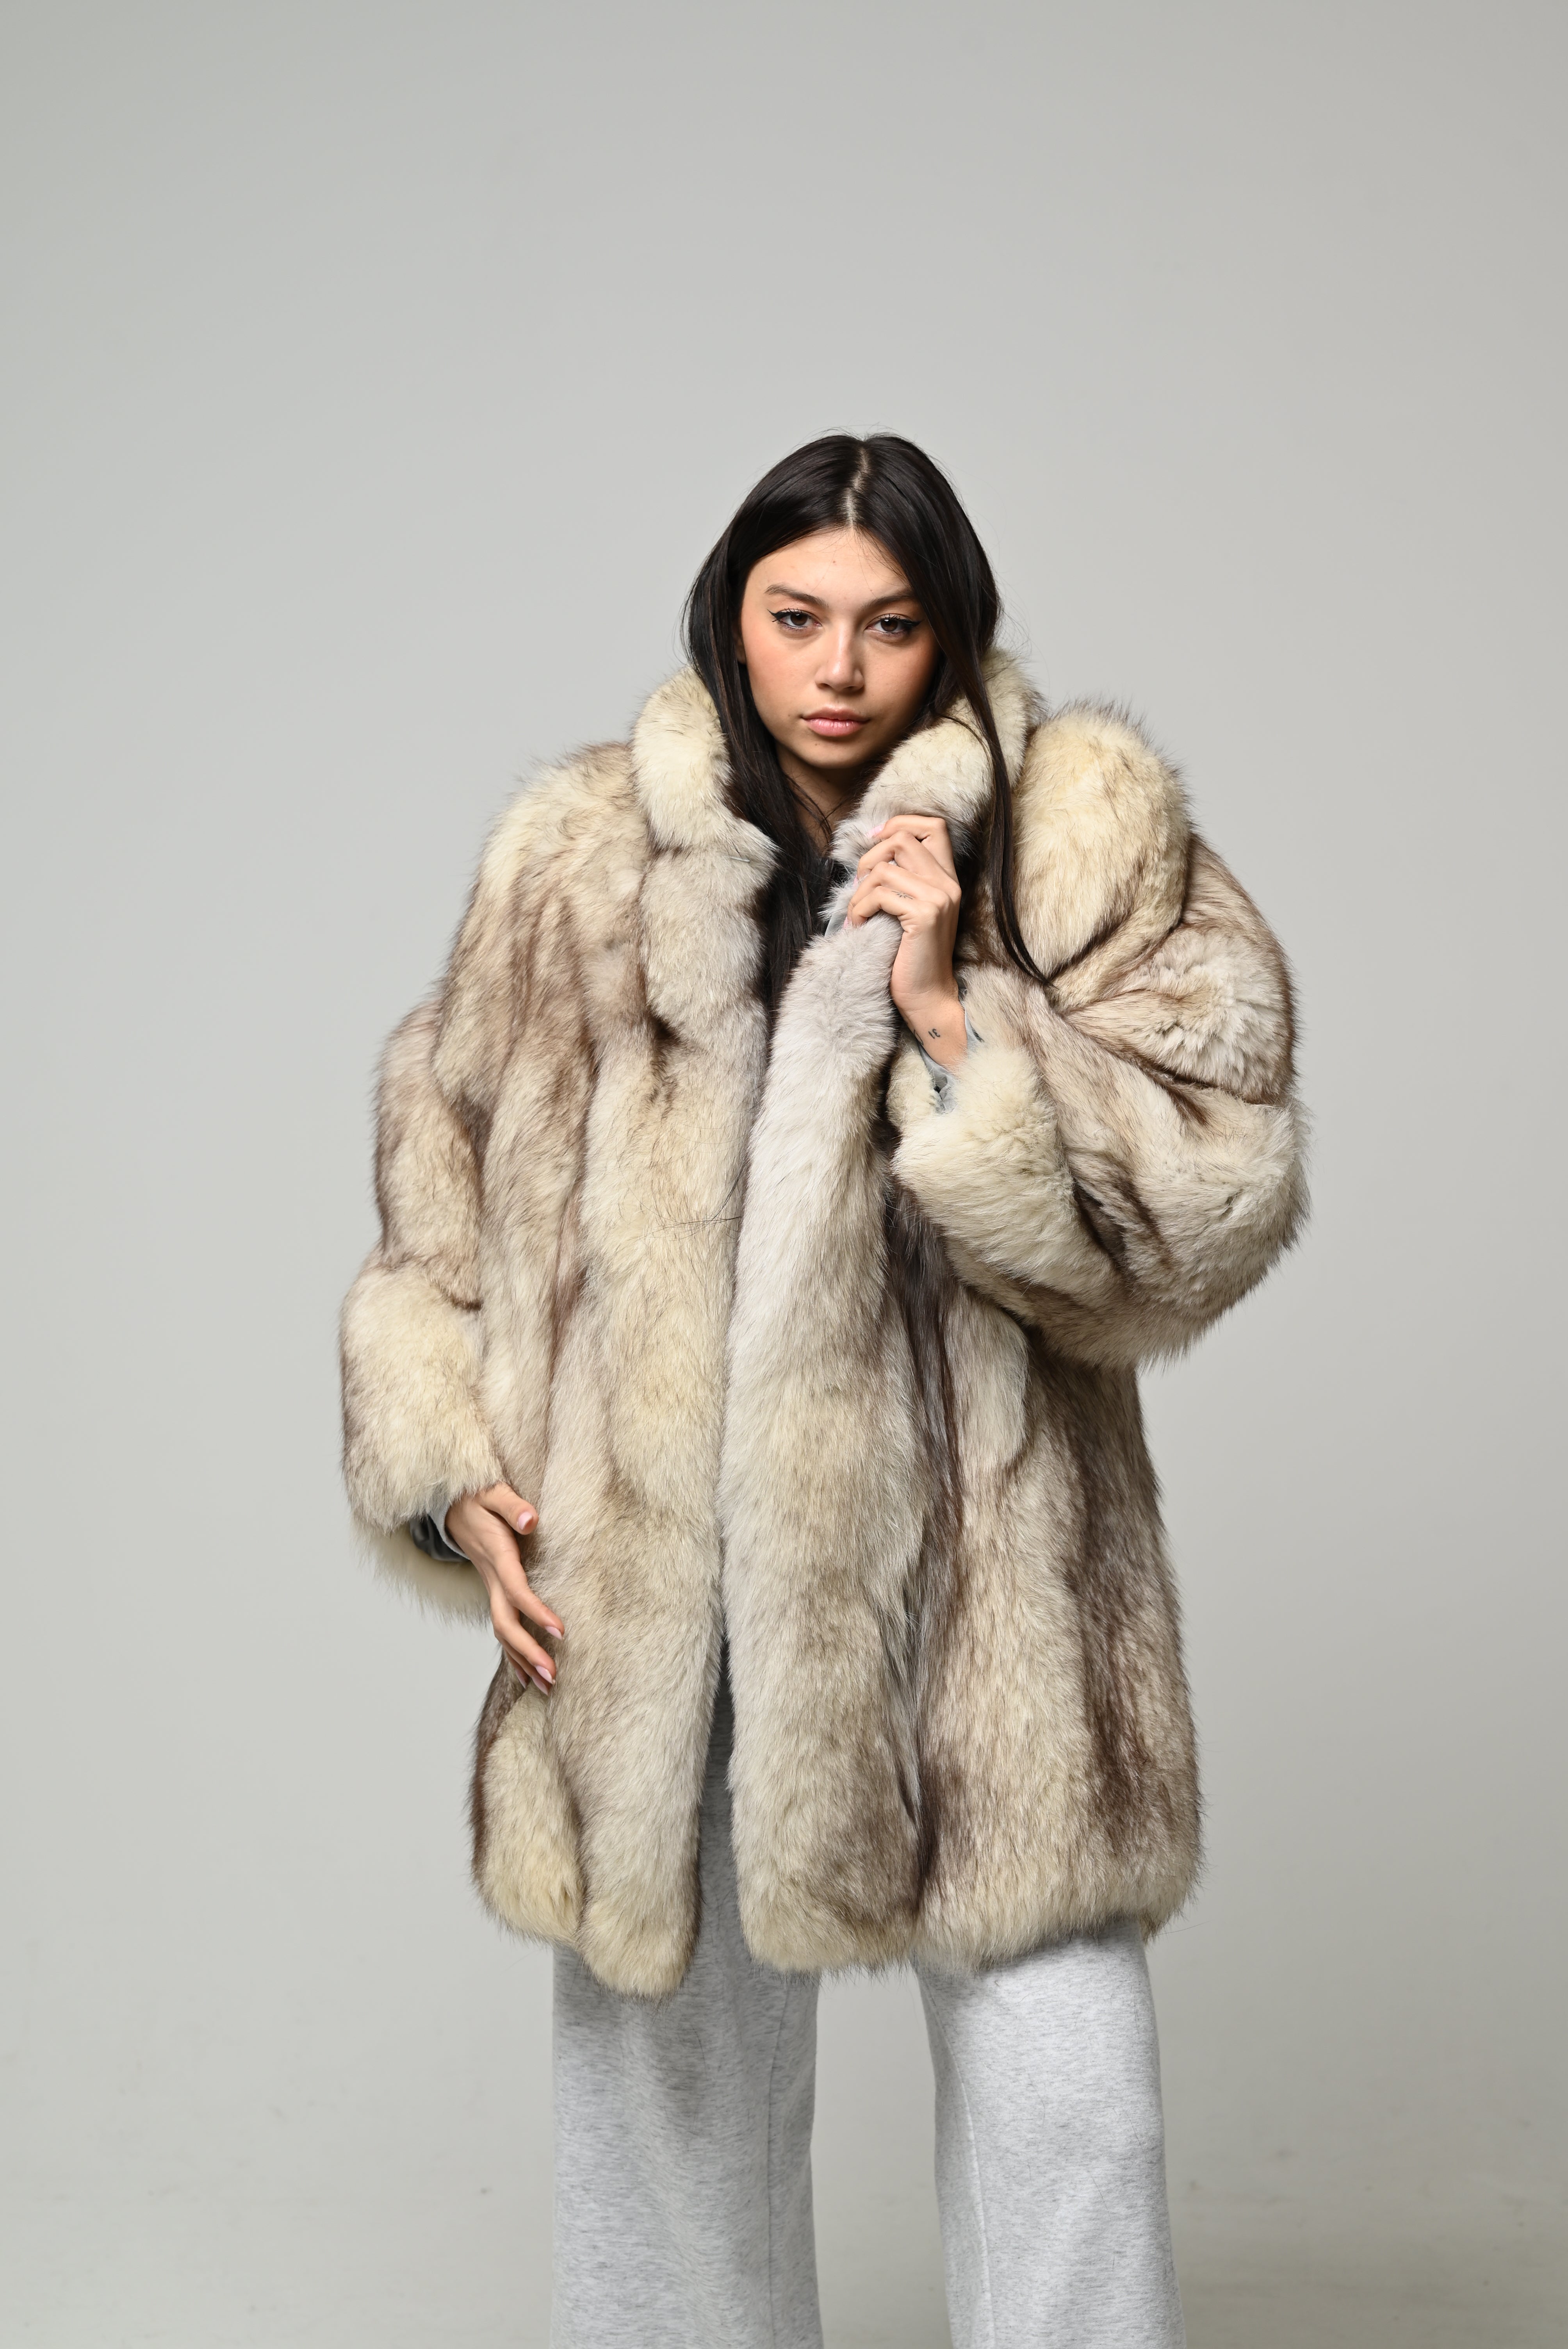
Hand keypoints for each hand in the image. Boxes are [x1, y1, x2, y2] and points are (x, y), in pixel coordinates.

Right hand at [445, 1484, 562, 1693]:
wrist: (452, 1506)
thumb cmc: (478, 1499)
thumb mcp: (493, 1493)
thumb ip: (512, 1505)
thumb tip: (531, 1519)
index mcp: (497, 1557)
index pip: (516, 1591)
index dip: (536, 1612)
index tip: (560, 1631)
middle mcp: (492, 1579)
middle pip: (506, 1623)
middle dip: (528, 1652)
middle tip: (553, 1676)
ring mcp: (490, 1589)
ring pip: (503, 1632)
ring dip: (523, 1660)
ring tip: (548, 1687)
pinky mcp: (493, 1592)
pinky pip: (501, 1629)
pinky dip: (513, 1655)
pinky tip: (525, 1677)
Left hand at [845, 813, 966, 1068]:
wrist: (927, 996)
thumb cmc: (911, 956)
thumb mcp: (910, 910)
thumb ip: (902, 879)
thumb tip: (870, 852)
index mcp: (947, 878)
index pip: (933, 825)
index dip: (900, 823)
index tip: (874, 841)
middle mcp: (948, 883)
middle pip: (902, 839)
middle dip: (868, 859)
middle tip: (858, 889)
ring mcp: (939, 898)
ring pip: (884, 868)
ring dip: (859, 891)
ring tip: (856, 915)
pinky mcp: (924, 915)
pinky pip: (880, 894)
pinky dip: (859, 909)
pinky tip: (858, 927)